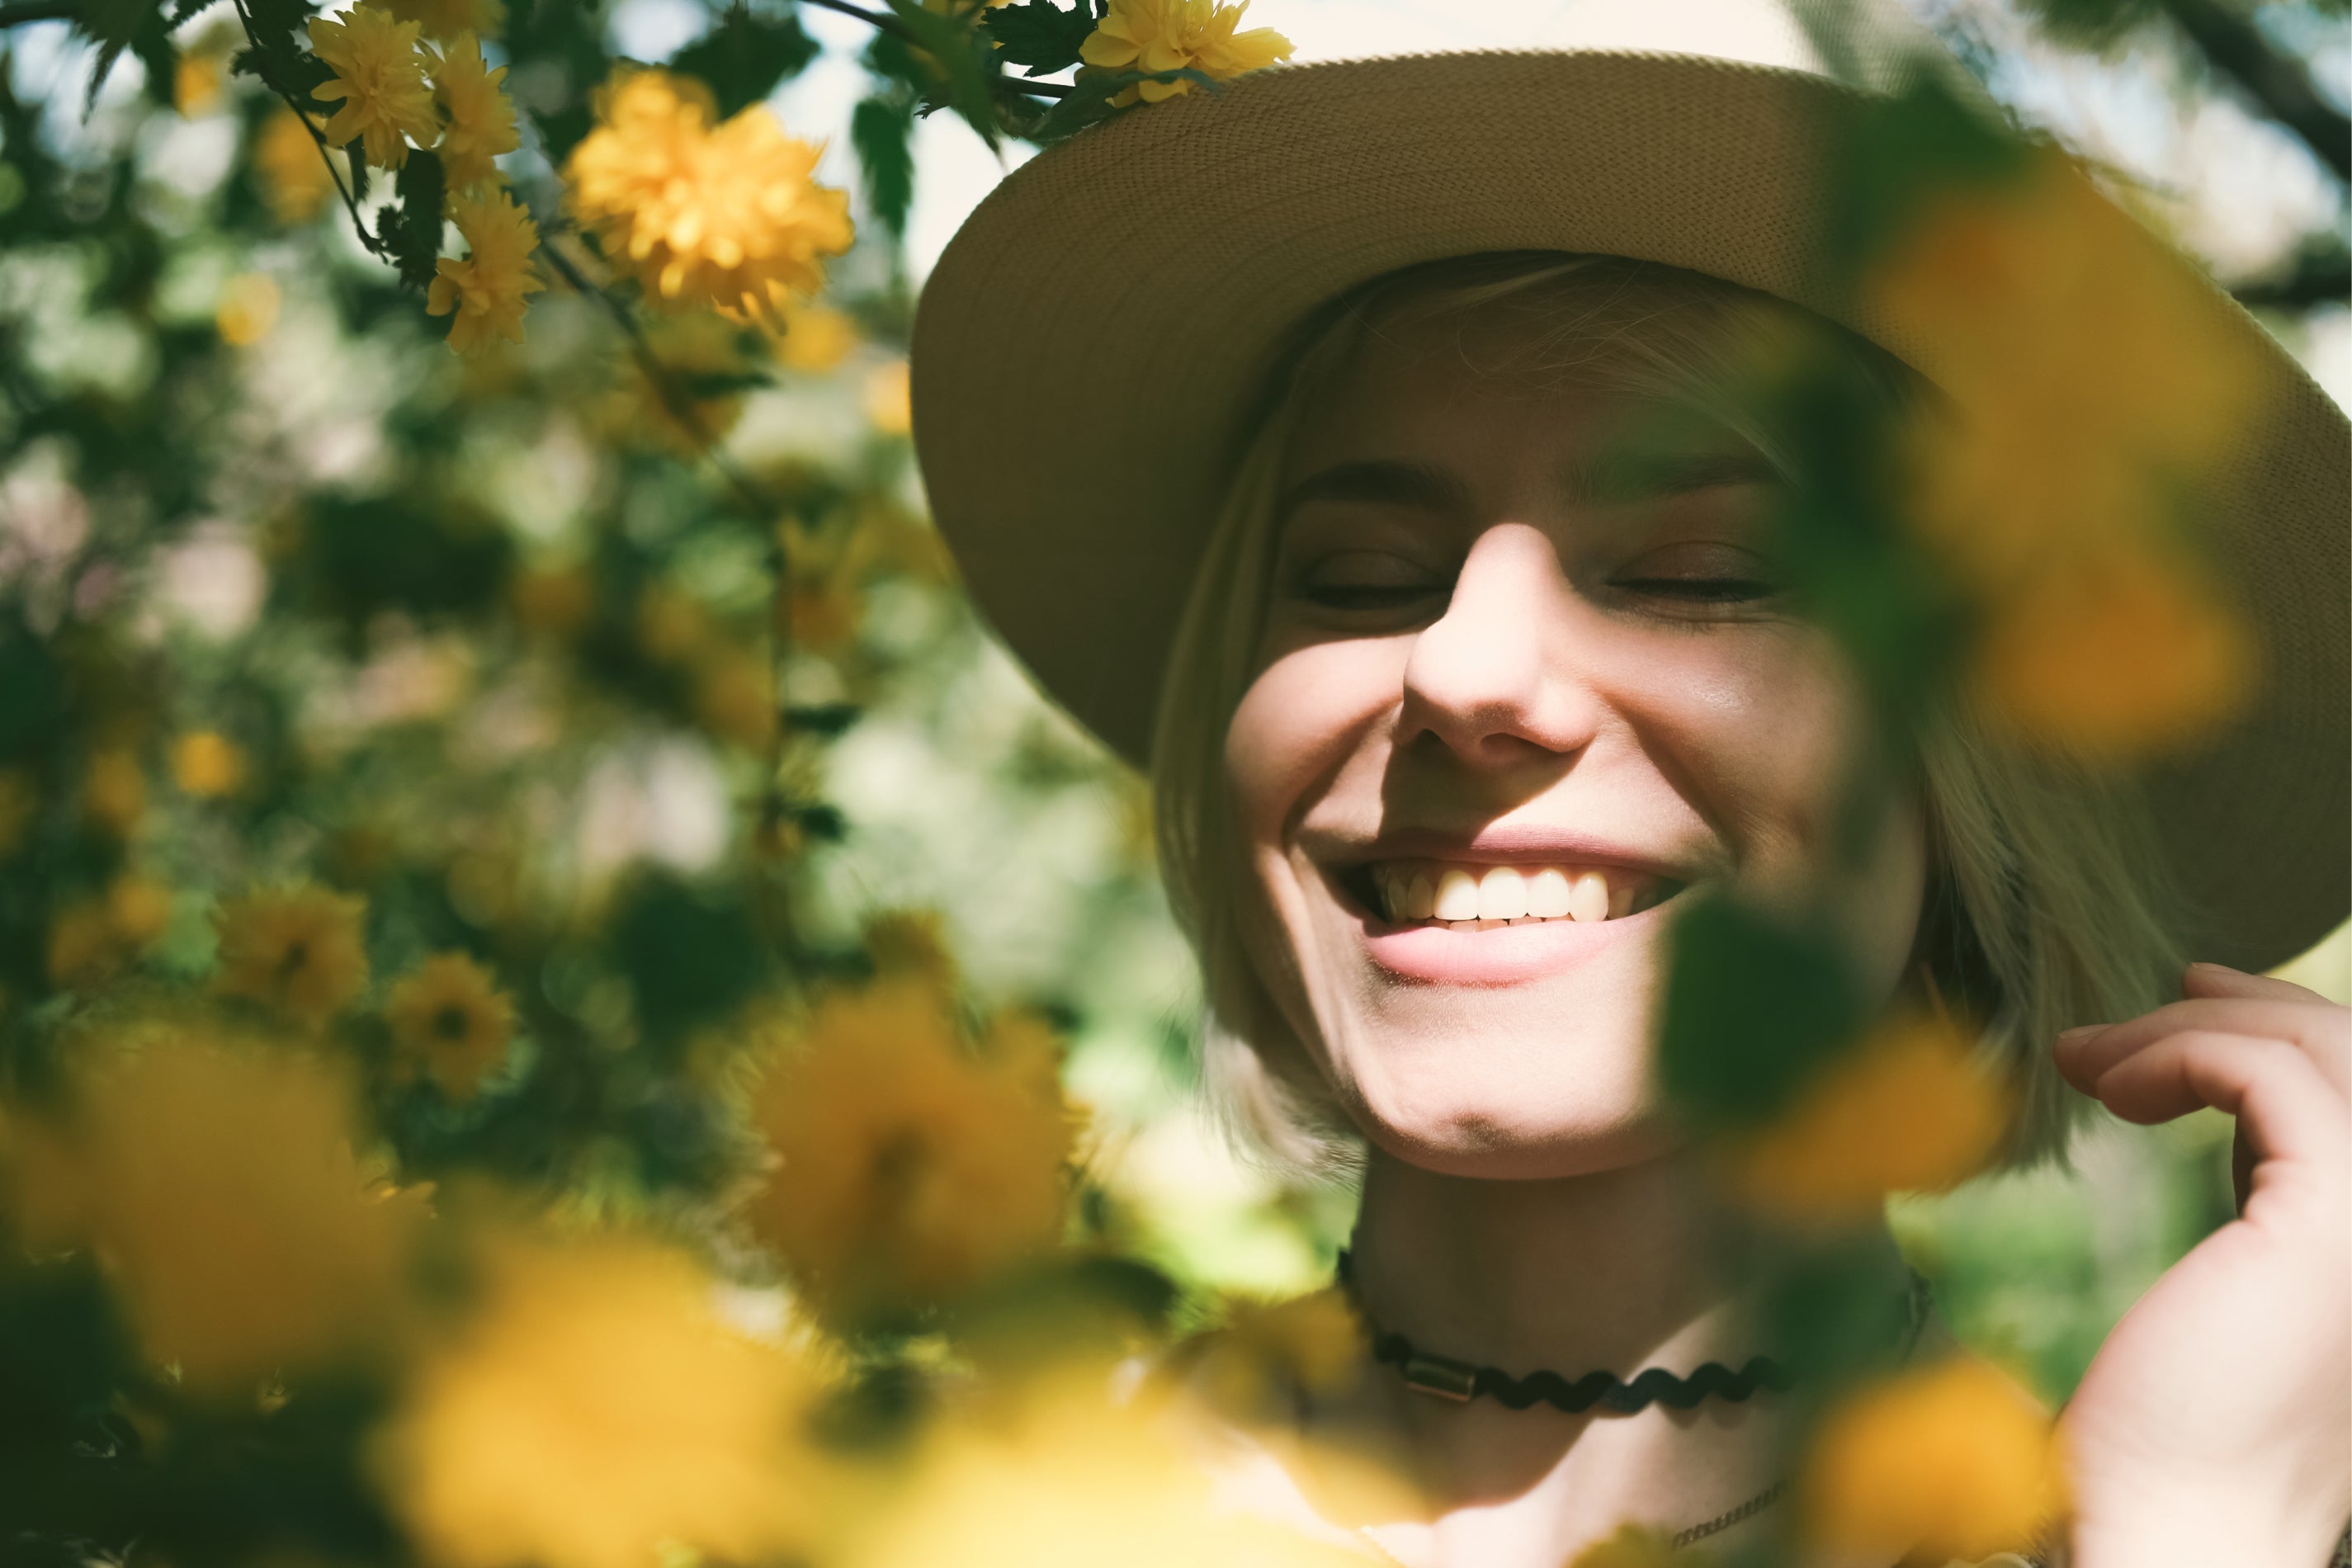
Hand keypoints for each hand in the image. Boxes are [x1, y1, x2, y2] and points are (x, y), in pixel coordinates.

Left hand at [2051, 962, 2348, 1567]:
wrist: (2176, 1521)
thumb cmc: (2177, 1431)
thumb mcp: (2235, 1285)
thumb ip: (2253, 1202)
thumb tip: (2204, 1107)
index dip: (2288, 1029)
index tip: (2194, 999)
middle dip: (2247, 1009)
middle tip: (2152, 998)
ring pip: (2309, 1049)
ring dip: (2188, 1030)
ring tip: (2087, 1057)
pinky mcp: (2330, 1219)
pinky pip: (2258, 1076)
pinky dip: (2180, 1054)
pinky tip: (2112, 1087)